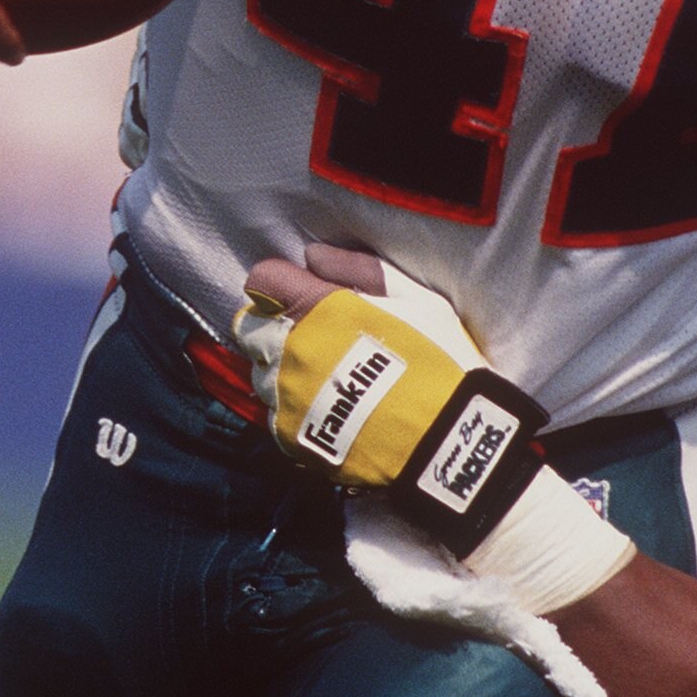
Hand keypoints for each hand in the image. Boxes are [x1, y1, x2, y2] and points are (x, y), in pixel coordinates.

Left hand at [236, 244, 487, 477]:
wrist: (445, 440)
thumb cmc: (437, 361)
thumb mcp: (416, 300)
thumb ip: (360, 269)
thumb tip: (313, 255)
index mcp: (316, 310)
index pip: (263, 280)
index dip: (281, 283)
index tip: (303, 295)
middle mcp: (289, 351)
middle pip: (250, 328)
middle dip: (276, 327)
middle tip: (318, 340)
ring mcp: (285, 397)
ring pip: (259, 372)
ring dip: (282, 370)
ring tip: (328, 380)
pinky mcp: (289, 436)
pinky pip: (273, 413)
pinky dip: (293, 409)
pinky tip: (330, 410)